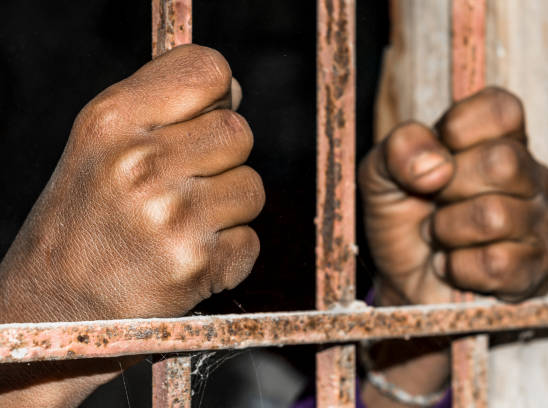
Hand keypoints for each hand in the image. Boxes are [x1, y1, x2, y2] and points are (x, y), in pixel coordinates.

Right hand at [0, 44, 263, 322]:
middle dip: (223, 158)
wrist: (54, 307)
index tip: (205, 115)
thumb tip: (233, 89)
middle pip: (239, 131)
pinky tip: (186, 257)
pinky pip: (250, 240)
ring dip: (228, 208)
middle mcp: (140, 165)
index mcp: (113, 121)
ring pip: (252, 188)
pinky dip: (228, 252)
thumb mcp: (100, 144)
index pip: (207, 70)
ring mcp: (171, 217)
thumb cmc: (84, 220)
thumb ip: (162, 106)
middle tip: (185, 183)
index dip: (218, 92)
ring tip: (181, 224)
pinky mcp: (195, 265)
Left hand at [359, 87, 547, 305]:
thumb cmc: (399, 218)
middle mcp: (528, 176)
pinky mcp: (535, 271)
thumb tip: (436, 164)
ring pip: (495, 216)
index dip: (457, 130)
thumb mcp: (380, 173)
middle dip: (446, 189)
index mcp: (497, 140)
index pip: (502, 109)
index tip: (432, 158)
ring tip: (439, 237)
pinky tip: (453, 266)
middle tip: (433, 204)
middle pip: (502, 162)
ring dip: (446, 232)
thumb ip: (399, 148)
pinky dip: (458, 268)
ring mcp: (538, 223)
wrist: (399, 280)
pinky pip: (497, 264)